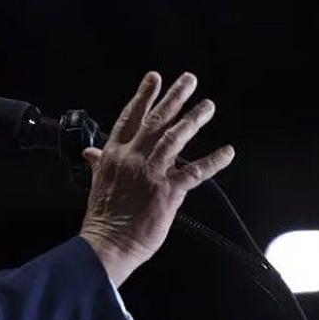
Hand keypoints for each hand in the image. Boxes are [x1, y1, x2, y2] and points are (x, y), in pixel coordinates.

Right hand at [79, 71, 234, 285]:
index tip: (154, 78)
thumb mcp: (98, 181)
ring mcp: (150, 172)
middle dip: (173, 97)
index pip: (129, 117)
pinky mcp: (167, 191)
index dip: (143, 96)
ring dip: (193, 120)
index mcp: (114, 154)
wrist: (109, 241)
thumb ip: (99, 162)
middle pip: (155, 120)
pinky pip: (195, 171)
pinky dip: (213, 161)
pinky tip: (227, 151)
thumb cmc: (103, 215)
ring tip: (208, 106)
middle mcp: (132, 157)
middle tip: (189, 79)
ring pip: (174, 138)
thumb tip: (90, 152)